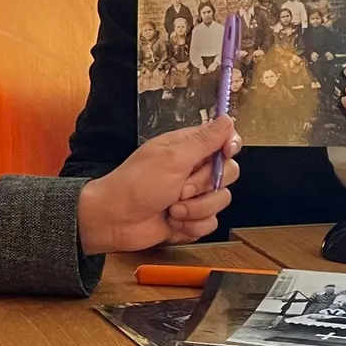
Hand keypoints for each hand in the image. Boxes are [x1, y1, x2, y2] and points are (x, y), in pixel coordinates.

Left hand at [76, 117, 241, 253]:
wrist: (115, 221)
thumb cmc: (136, 184)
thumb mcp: (172, 158)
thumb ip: (204, 141)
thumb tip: (228, 119)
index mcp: (188, 147)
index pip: (224, 140)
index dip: (230, 147)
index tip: (225, 153)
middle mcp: (193, 169)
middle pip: (228, 173)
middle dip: (206, 186)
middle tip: (180, 188)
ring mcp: (194, 195)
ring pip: (221, 201)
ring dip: (196, 209)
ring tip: (172, 209)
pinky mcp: (192, 218)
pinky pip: (211, 223)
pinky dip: (192, 226)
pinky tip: (174, 223)